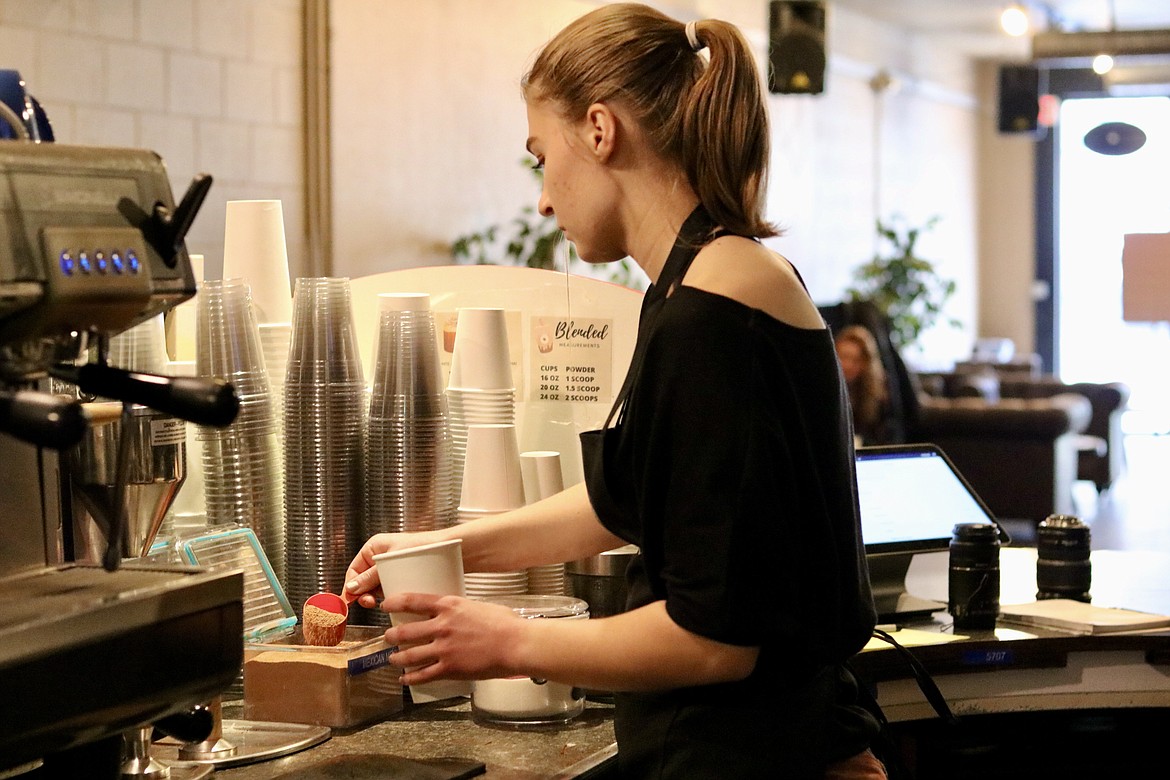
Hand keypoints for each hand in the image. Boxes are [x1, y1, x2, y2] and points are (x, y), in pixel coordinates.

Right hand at [343, 531, 443, 608]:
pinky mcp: (402, 575)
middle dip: (364, 593)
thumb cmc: (422, 546)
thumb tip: (351, 589)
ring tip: (381, 602)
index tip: (351, 601)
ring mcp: (391, 567)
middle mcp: (380, 557)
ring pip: (376, 586)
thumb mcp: (390, 562)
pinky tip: (392, 601)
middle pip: (364, 580)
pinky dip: (388, 595)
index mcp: (373, 547)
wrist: (448, 548)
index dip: (351, 586)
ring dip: (376, 596)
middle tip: (370, 603)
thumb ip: (371, 576)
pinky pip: (390, 587)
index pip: (354, 570)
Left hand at [382, 593, 521, 684]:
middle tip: (388, 637)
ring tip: (393, 658)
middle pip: (405, 631)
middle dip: (391, 635)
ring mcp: (444, 649)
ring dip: (397, 658)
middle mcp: (442, 626)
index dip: (394, 603)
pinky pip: (423, 675)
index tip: (385, 605)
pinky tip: (405, 679)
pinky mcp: (449, 668)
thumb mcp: (477, 606)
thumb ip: (461, 609)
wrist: (516, 644)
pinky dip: (410, 678)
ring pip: (409, 655)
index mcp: (449, 606)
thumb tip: (455, 611)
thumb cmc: (505, 623)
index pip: (412, 601)